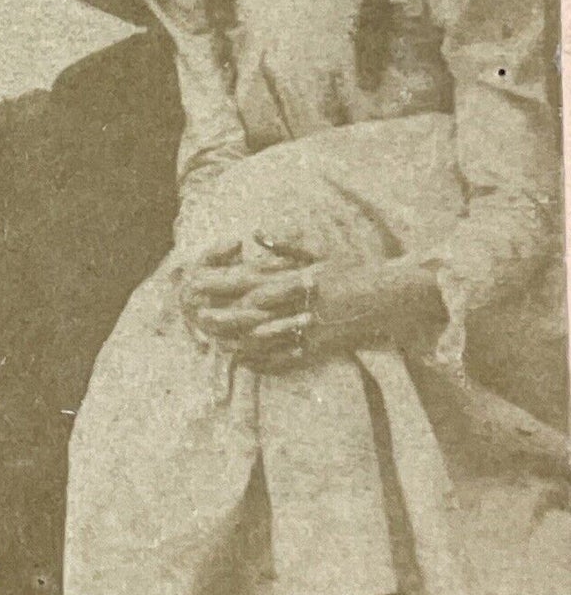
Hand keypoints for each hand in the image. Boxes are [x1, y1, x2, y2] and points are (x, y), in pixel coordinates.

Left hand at [184, 238, 443, 371]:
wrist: (392, 299)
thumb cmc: (356, 270)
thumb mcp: (322, 252)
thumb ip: (286, 245)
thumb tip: (255, 232)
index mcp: (307, 280)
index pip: (265, 289)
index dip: (237, 292)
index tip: (213, 291)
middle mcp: (309, 307)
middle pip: (262, 316)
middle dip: (230, 318)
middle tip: (201, 319)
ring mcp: (316, 331)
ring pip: (271, 341)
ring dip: (241, 342)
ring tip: (215, 341)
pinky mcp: (322, 349)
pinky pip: (288, 359)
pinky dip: (264, 361)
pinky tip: (245, 360)